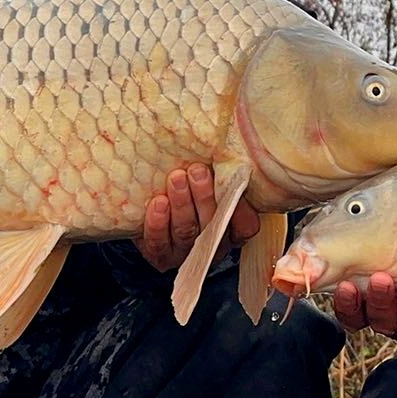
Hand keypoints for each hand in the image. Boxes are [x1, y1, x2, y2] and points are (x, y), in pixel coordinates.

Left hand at [133, 163, 257, 272]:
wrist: (150, 214)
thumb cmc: (189, 190)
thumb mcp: (209, 181)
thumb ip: (219, 172)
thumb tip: (223, 143)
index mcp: (231, 229)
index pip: (246, 226)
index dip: (243, 210)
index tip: (235, 182)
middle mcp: (211, 244)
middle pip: (212, 224)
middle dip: (204, 196)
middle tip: (198, 171)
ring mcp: (185, 252)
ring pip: (186, 231)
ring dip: (182, 203)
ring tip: (176, 178)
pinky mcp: (160, 254)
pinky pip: (159, 242)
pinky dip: (159, 222)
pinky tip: (158, 202)